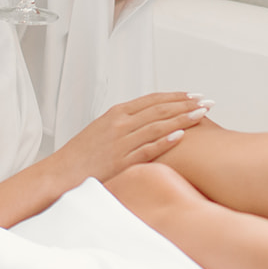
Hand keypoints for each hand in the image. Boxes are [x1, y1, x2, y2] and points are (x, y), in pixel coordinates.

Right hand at [53, 92, 208, 184]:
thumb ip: (125, 123)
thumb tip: (148, 120)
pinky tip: (181, 136)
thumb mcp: (102, 130)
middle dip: (186, 104)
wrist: (61, 173)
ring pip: (157, 126)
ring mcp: (120, 142)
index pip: (152, 100)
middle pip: (159, 109)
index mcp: (116, 113)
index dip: (175, 96)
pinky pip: (147, 148)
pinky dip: (165, 141)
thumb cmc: (81, 155)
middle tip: (206, 101)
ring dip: (182, 118)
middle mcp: (119, 124)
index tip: (193, 95)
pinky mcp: (120, 161)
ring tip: (201, 114)